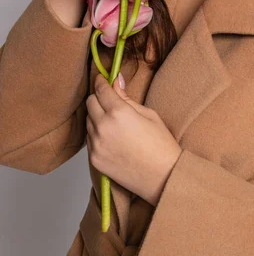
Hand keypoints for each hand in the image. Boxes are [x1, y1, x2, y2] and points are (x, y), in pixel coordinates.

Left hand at [86, 72, 182, 206]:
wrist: (163, 177)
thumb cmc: (161, 144)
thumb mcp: (148, 114)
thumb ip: (127, 98)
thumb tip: (116, 81)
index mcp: (119, 112)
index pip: (101, 90)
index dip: (101, 81)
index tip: (102, 78)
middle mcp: (103, 127)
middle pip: (90, 103)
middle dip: (98, 97)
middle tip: (109, 99)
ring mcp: (96, 145)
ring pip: (88, 121)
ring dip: (96, 116)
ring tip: (113, 121)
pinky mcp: (94, 159)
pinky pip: (90, 139)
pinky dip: (96, 133)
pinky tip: (112, 136)